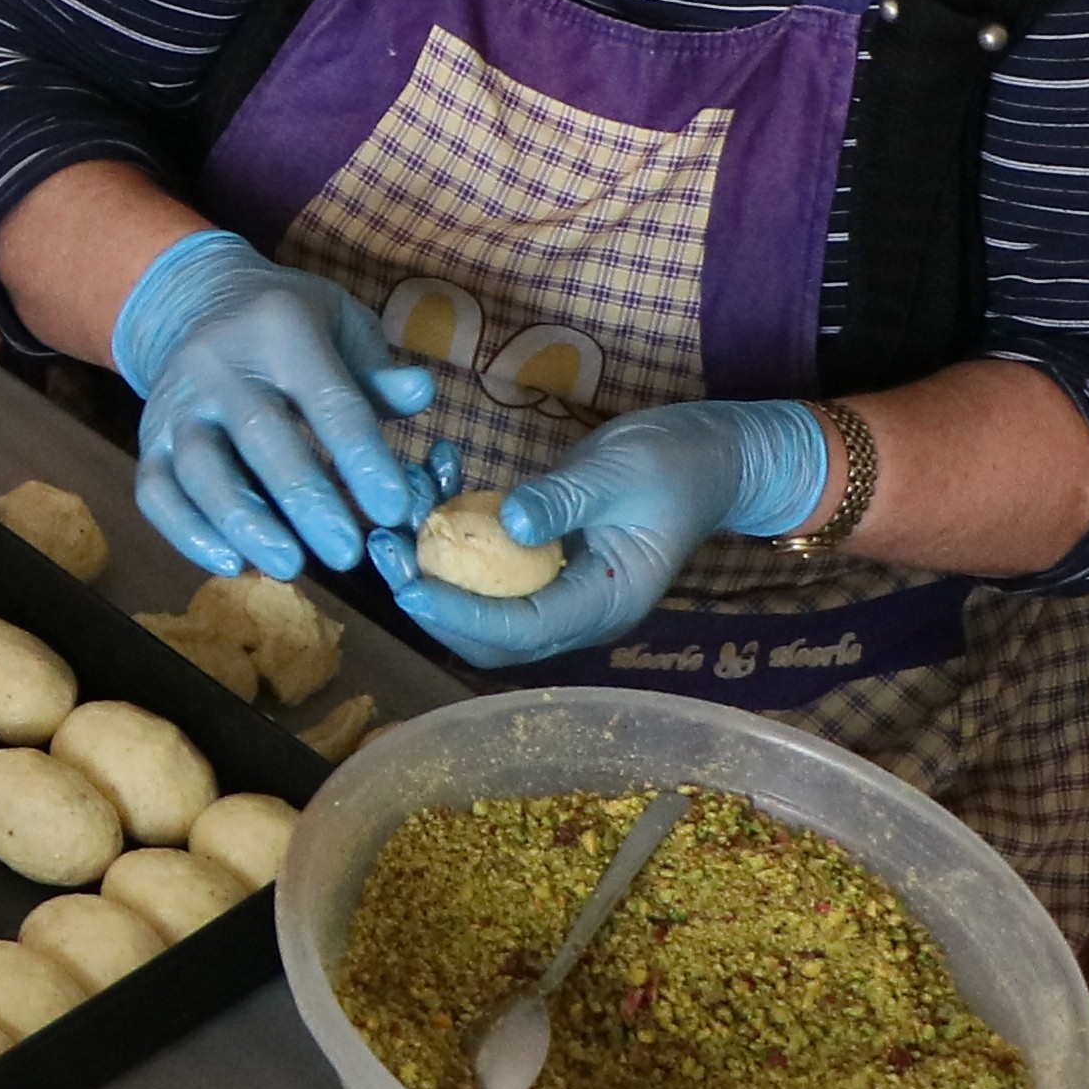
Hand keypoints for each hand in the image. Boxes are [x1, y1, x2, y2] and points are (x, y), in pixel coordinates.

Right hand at [113, 229, 436, 578]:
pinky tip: (231, 564)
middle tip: (345, 555)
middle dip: (305, 499)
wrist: (197, 304)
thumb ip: (377, 372)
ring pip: (201, 469)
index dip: (362, 457)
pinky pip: (155, 491)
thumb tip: (420, 394)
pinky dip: (186, 533)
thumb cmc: (289, 325)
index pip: (327, 398)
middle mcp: (219, 363)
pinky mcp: (146, 440)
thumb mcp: (341, 324)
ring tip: (289, 567)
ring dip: (245, 523)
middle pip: (260, 435)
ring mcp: (176, 404)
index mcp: (281, 328)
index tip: (395, 510)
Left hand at [373, 397, 830, 669]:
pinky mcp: (538, 566)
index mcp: (605, 604)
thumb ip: (565, 499)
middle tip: (382, 548)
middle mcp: (575, 612)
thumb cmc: (676, 462)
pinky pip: (482, 567)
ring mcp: (556, 591)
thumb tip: (510, 524)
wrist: (706, 453)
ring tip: (393, 512)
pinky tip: (431, 480)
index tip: (407, 583)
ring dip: (428, 563)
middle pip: (487, 635)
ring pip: (476, 602)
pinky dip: (449, 533)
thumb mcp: (621, 472)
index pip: (521, 630)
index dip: (460, 614)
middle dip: (429, 597)